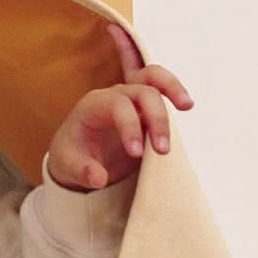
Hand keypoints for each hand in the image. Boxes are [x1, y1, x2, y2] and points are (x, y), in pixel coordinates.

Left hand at [46, 32, 192, 190]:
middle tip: (163, 150)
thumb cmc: (72, 156)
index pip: (117, 106)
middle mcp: (114, 96)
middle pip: (141, 91)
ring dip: (172, 89)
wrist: (78, 154)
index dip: (130, 126)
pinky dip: (174, 94)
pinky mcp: (146, 109)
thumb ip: (82, 171)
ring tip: (188, 106)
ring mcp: (131, 98)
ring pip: (153, 78)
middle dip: (157, 117)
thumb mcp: (69, 167)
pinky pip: (162, 91)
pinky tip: (187, 106)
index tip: (136, 154)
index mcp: (94, 105)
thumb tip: (98, 178)